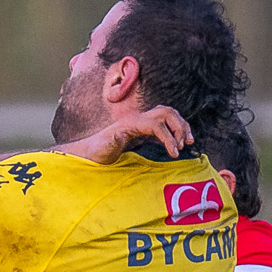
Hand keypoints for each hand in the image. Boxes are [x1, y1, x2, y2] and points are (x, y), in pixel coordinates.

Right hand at [55, 106, 192, 163]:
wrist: (84, 159)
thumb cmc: (103, 160)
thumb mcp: (130, 156)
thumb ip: (144, 152)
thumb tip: (163, 161)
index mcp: (138, 124)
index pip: (165, 114)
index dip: (180, 126)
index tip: (187, 143)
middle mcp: (136, 118)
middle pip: (168, 110)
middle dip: (182, 125)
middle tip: (187, 143)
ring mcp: (131, 121)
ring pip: (164, 113)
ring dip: (177, 129)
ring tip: (179, 147)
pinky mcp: (126, 128)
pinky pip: (154, 126)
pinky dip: (167, 138)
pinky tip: (171, 152)